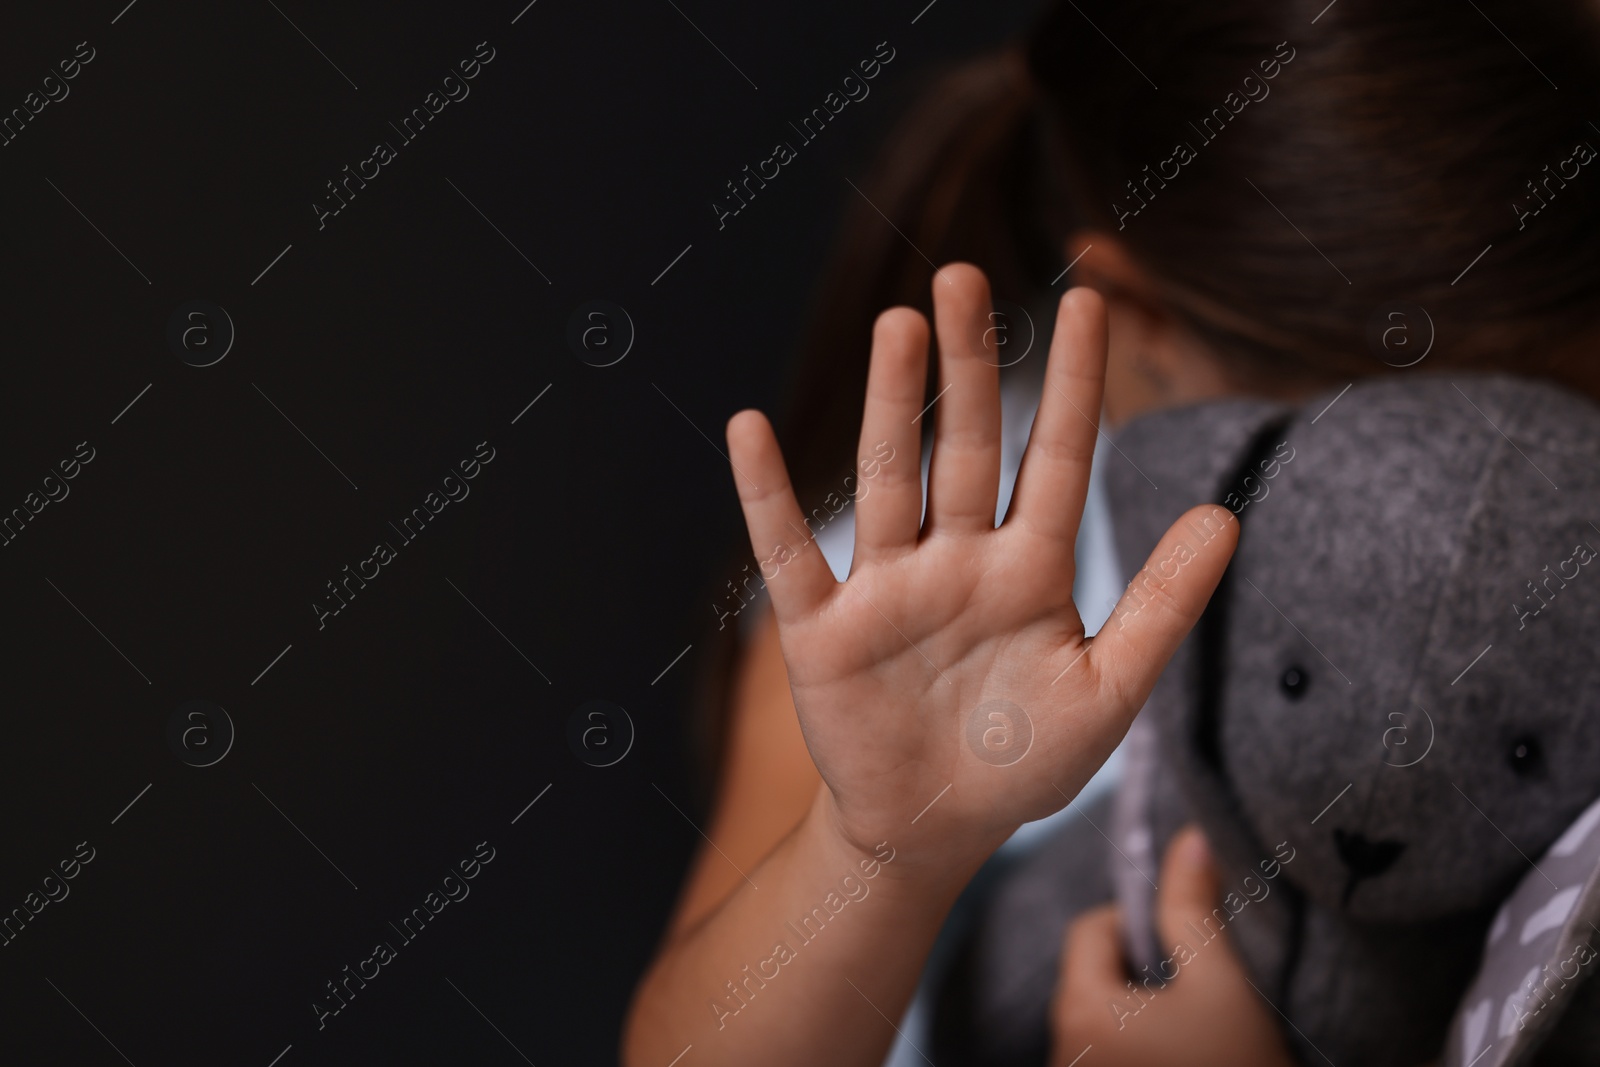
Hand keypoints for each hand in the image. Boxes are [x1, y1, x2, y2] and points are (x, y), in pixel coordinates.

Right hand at [725, 264, 1237, 873]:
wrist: (932, 830)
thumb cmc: (1024, 762)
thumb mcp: (1109, 693)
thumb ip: (1162, 607)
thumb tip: (1228, 515)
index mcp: (1031, 571)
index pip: (1056, 459)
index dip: (1074, 384)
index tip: (1088, 302)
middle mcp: (957, 561)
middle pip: (962, 447)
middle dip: (966, 366)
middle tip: (963, 277)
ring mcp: (886, 589)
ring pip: (889, 481)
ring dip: (888, 406)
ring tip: (897, 326)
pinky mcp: (822, 629)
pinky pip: (790, 554)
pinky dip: (767, 496)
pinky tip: (749, 429)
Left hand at [1050, 827, 1295, 1066]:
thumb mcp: (1224, 985)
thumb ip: (1195, 908)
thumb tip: (1190, 837)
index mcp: (1081, 1012)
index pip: (1090, 930)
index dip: (1139, 922)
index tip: (1190, 947)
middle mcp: (1062, 1053)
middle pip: (1091, 979)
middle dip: (1141, 972)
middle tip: (1198, 992)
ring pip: (1102, 1023)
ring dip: (1142, 1016)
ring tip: (1199, 1035)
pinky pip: (1109, 1056)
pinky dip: (1142, 1050)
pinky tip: (1193, 1058)